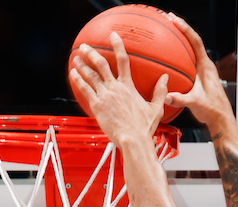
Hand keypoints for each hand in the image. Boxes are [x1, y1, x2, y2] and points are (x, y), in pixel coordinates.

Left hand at [70, 33, 167, 147]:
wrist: (133, 139)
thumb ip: (160, 92)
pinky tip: (72, 74)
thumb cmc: (144, 128)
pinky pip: (85, 89)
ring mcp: (105, 96)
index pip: (123, 60)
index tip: (113, 36)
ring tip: (76, 58)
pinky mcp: (97, 106)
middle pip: (101, 64)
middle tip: (85, 47)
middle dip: (92, 53)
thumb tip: (165, 78)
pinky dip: (77, 80)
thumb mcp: (156, 108)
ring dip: (82, 65)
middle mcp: (115, 88)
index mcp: (128, 86)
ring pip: (91, 75)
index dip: (117, 45)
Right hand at [164, 15, 233, 132]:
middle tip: (169, 20)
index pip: (195, 42)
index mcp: (206, 67)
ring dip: (180, 42)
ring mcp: (203, 71)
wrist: (221, 118)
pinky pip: (187, 62)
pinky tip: (167, 59)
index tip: (175, 20)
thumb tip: (166, 96)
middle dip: (181, 29)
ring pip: (190, 51)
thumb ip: (180, 99)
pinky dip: (178, 57)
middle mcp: (205, 66)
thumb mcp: (195, 103)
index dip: (185, 29)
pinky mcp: (199, 77)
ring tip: (167, 33)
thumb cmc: (213, 110)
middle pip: (192, 42)